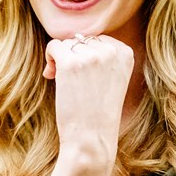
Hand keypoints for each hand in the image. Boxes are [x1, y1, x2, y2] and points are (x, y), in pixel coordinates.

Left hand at [42, 33, 131, 160]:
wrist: (92, 138)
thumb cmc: (98, 112)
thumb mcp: (113, 79)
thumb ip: (103, 57)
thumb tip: (76, 37)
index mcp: (126, 53)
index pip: (98, 39)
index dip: (87, 55)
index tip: (85, 74)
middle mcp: (111, 51)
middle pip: (82, 40)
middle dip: (73, 56)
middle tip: (71, 80)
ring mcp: (91, 56)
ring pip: (67, 44)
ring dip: (61, 60)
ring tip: (63, 81)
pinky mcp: (70, 63)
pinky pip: (53, 46)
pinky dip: (50, 58)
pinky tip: (51, 75)